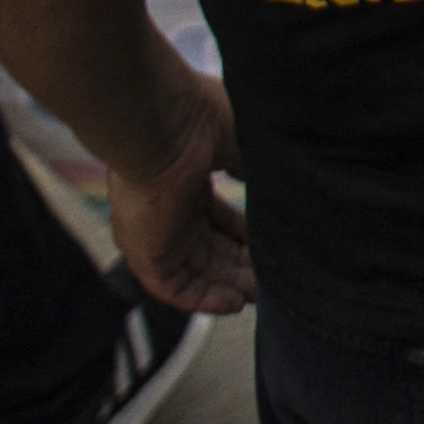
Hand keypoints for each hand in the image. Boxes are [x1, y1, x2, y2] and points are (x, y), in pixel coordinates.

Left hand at [104, 69, 255, 314]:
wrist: (161, 124)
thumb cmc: (199, 120)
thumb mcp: (243, 143)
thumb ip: (258, 170)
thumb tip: (279, 186)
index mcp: (187, 180)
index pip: (219, 218)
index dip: (247, 235)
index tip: (275, 246)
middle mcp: (168, 208)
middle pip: (210, 248)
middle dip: (242, 264)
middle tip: (274, 278)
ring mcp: (154, 231)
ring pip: (195, 271)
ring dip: (228, 285)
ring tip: (262, 295)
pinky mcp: (144, 252)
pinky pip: (174, 287)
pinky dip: (204, 299)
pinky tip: (236, 302)